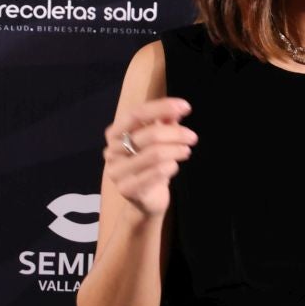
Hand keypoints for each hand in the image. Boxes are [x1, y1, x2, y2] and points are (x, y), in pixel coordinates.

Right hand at [103, 97, 194, 216]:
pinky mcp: (127, 189)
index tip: (186, 107)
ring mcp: (117, 171)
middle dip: (176, 133)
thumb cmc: (149, 165)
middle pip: (150, 135)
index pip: (136, 114)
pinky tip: (174, 166)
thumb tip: (179, 109)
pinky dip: (171, 167)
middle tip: (192, 137)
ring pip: (155, 154)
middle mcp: (112, 150)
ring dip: (176, 150)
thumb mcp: (156, 140)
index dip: (161, 107)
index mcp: (115, 133)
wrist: (144, 198)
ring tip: (186, 151)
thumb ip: (164, 122)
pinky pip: (156, 173)